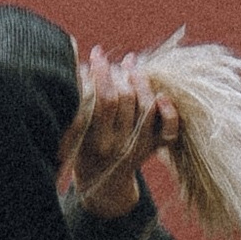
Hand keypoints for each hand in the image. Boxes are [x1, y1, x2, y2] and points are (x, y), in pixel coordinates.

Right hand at [60, 44, 179, 215]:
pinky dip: (169, 112)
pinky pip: (168, 131)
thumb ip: (78, 102)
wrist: (102, 185)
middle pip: (126, 99)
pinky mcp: (153, 148)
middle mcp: (120, 144)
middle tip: (111, 62)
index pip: (104, 100)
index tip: (96, 54)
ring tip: (130, 63)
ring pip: (147, 107)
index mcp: (97, 140)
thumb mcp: (72, 131)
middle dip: (119, 73)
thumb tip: (82, 66)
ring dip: (140, 80)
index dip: (101, 73)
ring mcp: (140, 146)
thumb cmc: (82, 149)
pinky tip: (161, 94)